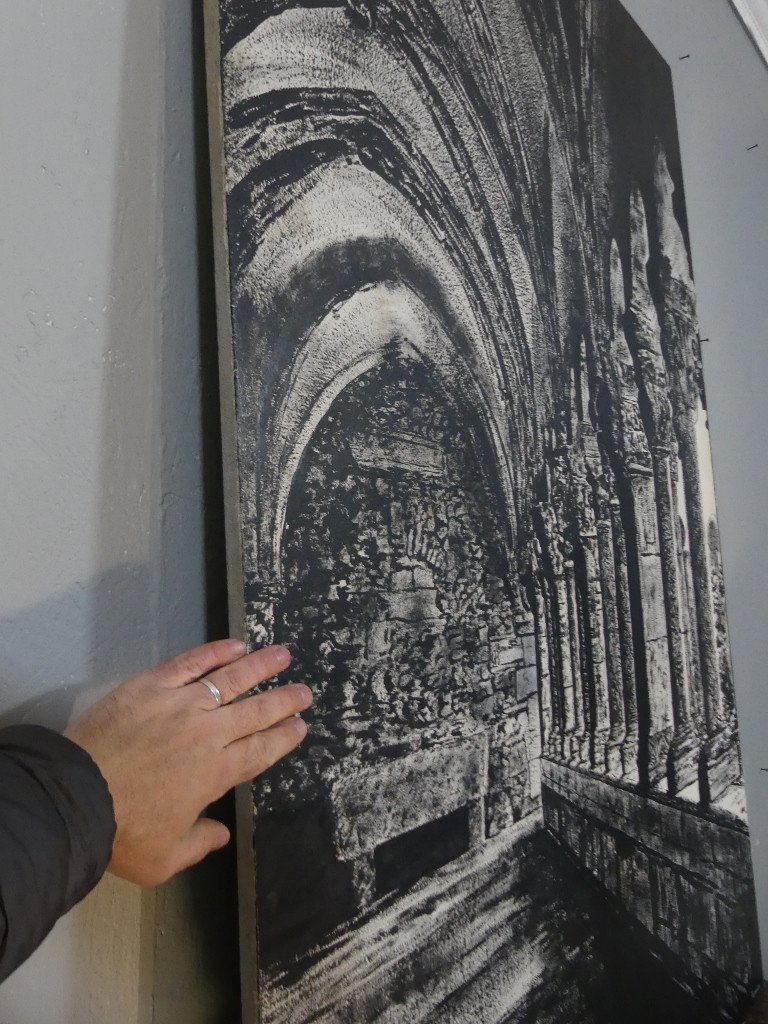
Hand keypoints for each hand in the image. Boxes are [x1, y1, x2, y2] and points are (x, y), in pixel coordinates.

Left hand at [65, 639, 310, 885]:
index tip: (300, 726)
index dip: (283, 737)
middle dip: (284, 701)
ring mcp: (181, 704)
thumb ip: (198, 843)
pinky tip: (235, 646)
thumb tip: (222, 834)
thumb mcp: (163, 859)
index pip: (260, 750)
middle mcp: (208, 733)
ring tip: (283, 655)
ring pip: (231, 679)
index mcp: (216, 773)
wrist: (76, 796)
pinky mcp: (153, 685)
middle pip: (256, 711)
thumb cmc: (121, 832)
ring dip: (261, 667)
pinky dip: (215, 652)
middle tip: (304, 691)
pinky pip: (191, 663)